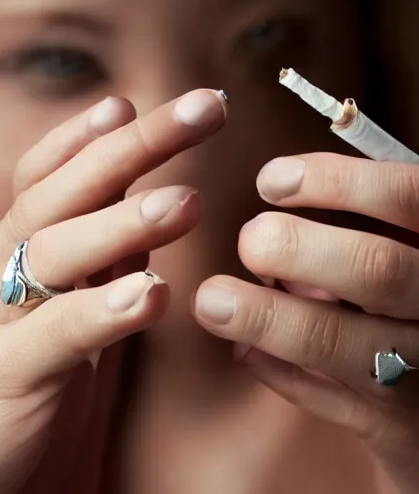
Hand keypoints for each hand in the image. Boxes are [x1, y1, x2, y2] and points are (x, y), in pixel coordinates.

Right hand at [0, 89, 226, 493]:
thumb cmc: (32, 379)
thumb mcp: (78, 303)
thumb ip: (105, 257)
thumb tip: (152, 211)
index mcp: (29, 254)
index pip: (53, 176)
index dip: (88, 136)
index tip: (133, 101)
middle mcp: (7, 272)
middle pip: (62, 193)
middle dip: (130, 147)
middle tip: (200, 111)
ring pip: (53, 251)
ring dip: (120, 222)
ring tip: (182, 203)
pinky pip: (54, 336)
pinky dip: (101, 310)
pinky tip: (148, 291)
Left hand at [194, 153, 418, 493]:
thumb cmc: (414, 298)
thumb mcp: (408, 251)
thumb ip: (371, 223)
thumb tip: (282, 188)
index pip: (408, 197)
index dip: (337, 181)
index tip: (270, 179)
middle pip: (375, 270)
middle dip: (294, 248)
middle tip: (249, 240)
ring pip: (340, 343)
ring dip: (266, 317)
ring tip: (211, 300)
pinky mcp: (399, 430)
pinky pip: (332, 403)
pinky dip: (279, 372)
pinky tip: (245, 350)